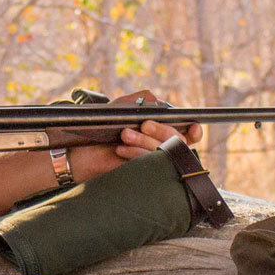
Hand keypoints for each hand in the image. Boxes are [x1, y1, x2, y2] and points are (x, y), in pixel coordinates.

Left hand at [66, 88, 205, 182]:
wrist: (81, 153)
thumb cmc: (101, 129)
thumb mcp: (122, 108)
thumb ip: (142, 99)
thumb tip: (160, 102)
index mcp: (161, 132)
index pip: (188, 135)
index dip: (194, 132)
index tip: (192, 128)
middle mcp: (161, 148)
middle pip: (179, 142)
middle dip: (162, 131)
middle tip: (144, 125)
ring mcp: (152, 164)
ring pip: (164, 153)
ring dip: (144, 141)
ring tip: (124, 135)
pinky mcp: (141, 174)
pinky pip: (149, 164)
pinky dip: (136, 153)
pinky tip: (120, 150)